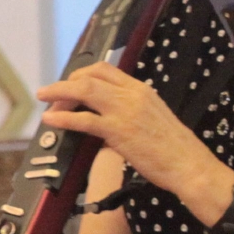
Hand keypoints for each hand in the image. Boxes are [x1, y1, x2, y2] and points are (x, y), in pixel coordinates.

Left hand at [34, 64, 233, 220]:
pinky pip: (84, 120)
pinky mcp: (118, 131)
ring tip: (44, 99)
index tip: (69, 84)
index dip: (81, 74)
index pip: (105, 69)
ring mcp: (124, 111)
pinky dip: (63, 118)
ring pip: (84, 90)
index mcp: (141, 89)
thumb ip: (129, 112)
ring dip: (59, 93)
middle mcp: (132, 94)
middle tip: (52, 94)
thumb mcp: (152, 118)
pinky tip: (50, 120)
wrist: (189, 165)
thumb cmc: (173, 148)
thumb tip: (104, 118)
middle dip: (66, 82)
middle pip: (90, 75)